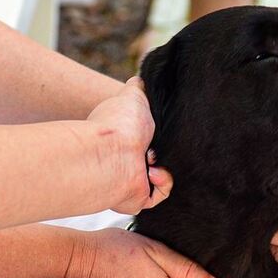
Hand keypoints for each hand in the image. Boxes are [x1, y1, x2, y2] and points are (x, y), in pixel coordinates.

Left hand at [85, 77, 172, 213]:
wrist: (112, 154)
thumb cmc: (119, 125)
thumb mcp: (133, 95)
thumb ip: (139, 87)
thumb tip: (141, 80)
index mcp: (125, 139)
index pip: (148, 138)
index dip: (158, 133)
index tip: (163, 128)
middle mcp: (126, 160)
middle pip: (156, 158)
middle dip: (164, 150)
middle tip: (159, 145)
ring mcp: (131, 180)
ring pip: (159, 178)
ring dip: (163, 167)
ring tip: (152, 158)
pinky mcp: (138, 197)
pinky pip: (159, 194)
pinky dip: (162, 182)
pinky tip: (152, 172)